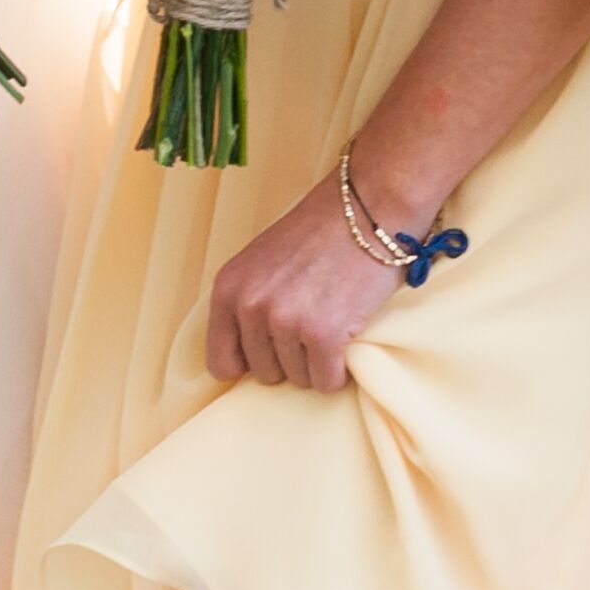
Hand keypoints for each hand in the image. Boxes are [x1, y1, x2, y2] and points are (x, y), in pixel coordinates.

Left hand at [202, 176, 406, 392]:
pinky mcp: (324, 334)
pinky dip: (340, 370)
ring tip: (333, 318)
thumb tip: (241, 361)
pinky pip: (327, 382)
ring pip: (299, 379)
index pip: (220, 363)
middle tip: (314, 321)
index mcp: (228, 289)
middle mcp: (251, 306)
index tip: (272, 352)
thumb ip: (247, 304)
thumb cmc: (320, 233)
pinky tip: (347, 337)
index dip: (250, 363)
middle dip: (290, 358)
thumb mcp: (262, 262)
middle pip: (264, 374)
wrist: (368, 208)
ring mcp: (286, 321)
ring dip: (318, 360)